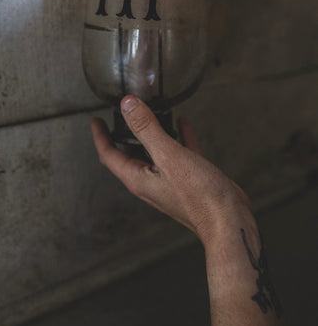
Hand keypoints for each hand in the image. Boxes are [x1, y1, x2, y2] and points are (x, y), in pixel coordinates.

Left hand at [92, 95, 252, 245]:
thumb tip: (128, 105)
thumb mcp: (169, 156)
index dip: (101, 136)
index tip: (96, 121)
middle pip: (129, 153)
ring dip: (151, 132)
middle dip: (124, 132)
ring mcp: (169, 180)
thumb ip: (147, 128)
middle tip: (123, 113)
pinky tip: (183, 123)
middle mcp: (150, 180)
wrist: (229, 221)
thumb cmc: (199, 196)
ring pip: (154, 152)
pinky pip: (178, 153)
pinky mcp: (188, 178)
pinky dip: (177, 136)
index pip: (109, 155)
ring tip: (152, 112)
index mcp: (138, 177)